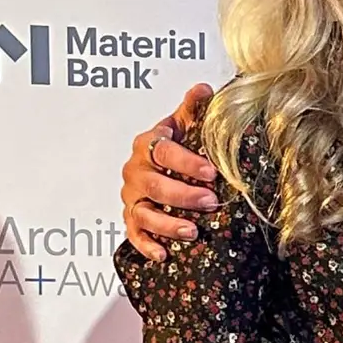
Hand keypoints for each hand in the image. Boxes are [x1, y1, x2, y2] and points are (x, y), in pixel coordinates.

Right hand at [120, 83, 219, 260]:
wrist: (156, 163)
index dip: (187, 162)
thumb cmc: (174, 145)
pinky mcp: (131, 218)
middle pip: (155, 185)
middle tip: (211, 201)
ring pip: (144, 213)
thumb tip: (205, 89)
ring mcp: (132, 197)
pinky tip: (163, 254)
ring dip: (167, 224)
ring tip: (192, 231)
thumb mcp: (184, 125)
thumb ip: (193, 109)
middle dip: (183, 195)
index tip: (211, 172)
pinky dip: (147, 245)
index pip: (164, 151)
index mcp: (147, 145)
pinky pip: (134, 234)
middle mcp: (135, 171)